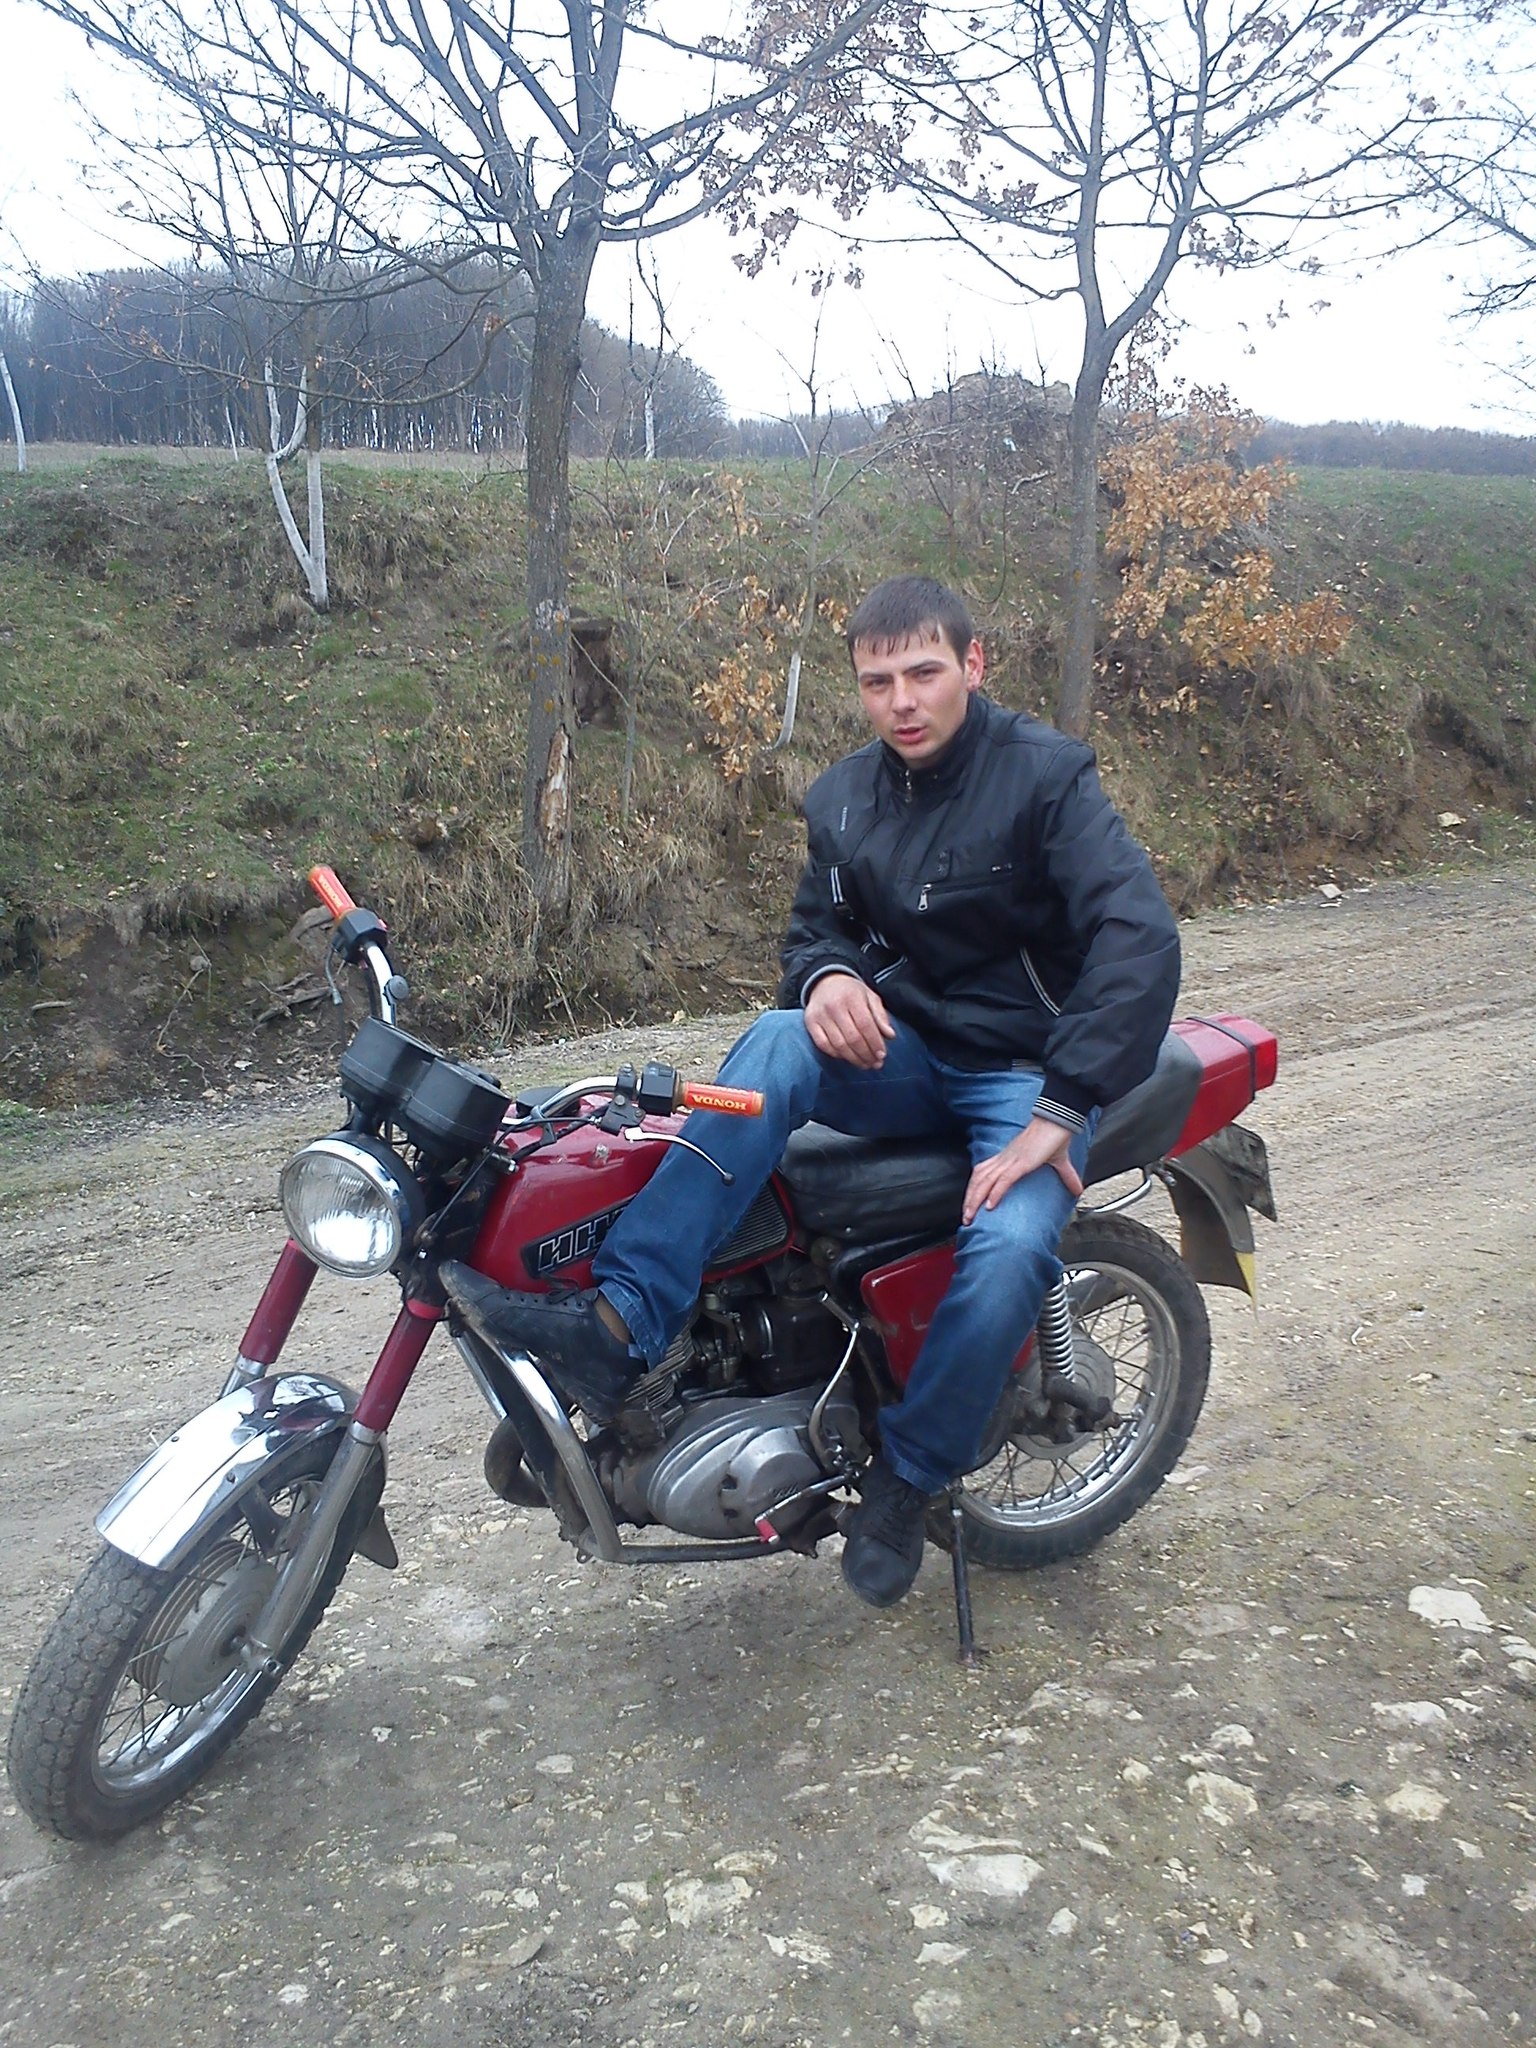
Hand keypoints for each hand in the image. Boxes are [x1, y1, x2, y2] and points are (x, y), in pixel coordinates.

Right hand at [804, 973, 896, 1068]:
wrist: (825, 982)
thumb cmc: (851, 992)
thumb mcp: (869, 997)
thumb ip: (880, 1015)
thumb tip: (890, 1035)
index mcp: (852, 997)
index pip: (865, 1025)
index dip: (875, 1043)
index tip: (882, 1055)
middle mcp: (834, 1006)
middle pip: (853, 1037)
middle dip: (866, 1054)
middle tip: (875, 1064)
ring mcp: (820, 1015)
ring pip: (839, 1044)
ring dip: (853, 1058)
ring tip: (864, 1064)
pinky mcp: (810, 1023)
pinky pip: (823, 1045)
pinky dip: (836, 1054)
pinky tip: (847, 1057)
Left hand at [962, 1115, 1082, 1225]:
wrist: (1059, 1120)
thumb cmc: (1056, 1136)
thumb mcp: (1059, 1161)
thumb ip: (1066, 1176)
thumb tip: (1077, 1189)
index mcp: (1009, 1158)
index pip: (983, 1173)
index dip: (974, 1189)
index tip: (970, 1205)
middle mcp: (1006, 1159)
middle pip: (979, 1179)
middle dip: (970, 1199)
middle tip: (965, 1217)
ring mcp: (1012, 1160)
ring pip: (985, 1181)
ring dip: (975, 1200)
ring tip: (970, 1215)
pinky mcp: (1021, 1163)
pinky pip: (1004, 1180)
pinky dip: (995, 1193)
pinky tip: (990, 1205)